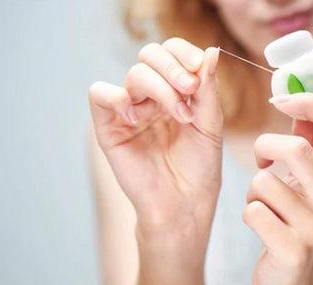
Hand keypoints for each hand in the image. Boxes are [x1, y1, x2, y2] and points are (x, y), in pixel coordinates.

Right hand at [89, 38, 221, 284]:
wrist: (183, 206)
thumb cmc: (200, 169)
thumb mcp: (210, 124)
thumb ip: (208, 89)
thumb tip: (212, 51)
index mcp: (176, 92)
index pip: (173, 52)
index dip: (185, 53)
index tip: (201, 68)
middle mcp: (151, 98)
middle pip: (151, 55)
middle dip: (173, 67)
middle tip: (191, 90)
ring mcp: (130, 111)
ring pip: (134, 74)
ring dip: (160, 88)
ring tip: (179, 116)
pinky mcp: (109, 128)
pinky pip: (100, 94)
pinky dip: (118, 97)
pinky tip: (138, 117)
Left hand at [243, 93, 312, 284]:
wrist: (296, 281)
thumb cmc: (298, 223)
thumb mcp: (311, 185)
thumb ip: (309, 145)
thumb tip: (296, 104)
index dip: (308, 102)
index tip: (280, 101)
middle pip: (297, 148)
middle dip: (265, 146)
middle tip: (261, 160)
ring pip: (265, 181)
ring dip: (254, 191)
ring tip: (265, 205)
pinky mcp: (292, 249)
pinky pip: (253, 210)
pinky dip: (249, 212)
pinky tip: (261, 226)